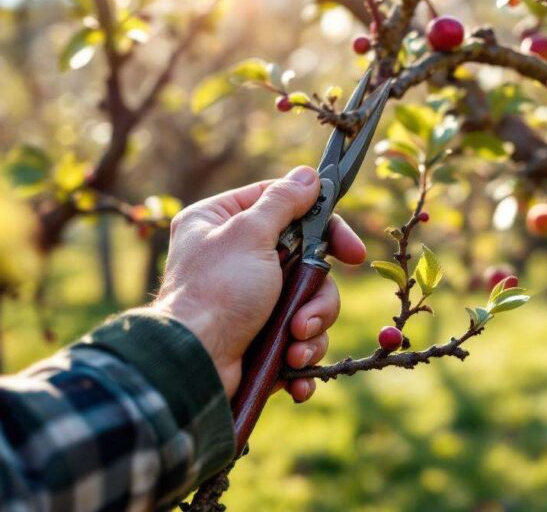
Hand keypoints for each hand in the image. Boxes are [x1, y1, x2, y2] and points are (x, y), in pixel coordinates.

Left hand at [152, 166, 365, 402]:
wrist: (194, 365)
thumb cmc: (217, 292)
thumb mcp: (249, 234)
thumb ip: (282, 202)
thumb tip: (309, 175)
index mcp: (222, 222)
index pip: (285, 206)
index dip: (323, 227)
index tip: (352, 252)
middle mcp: (235, 256)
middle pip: (306, 260)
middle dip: (315, 294)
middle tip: (309, 316)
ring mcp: (250, 299)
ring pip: (309, 302)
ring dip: (311, 328)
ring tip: (293, 345)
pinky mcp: (261, 336)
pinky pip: (300, 339)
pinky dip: (302, 355)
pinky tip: (295, 370)